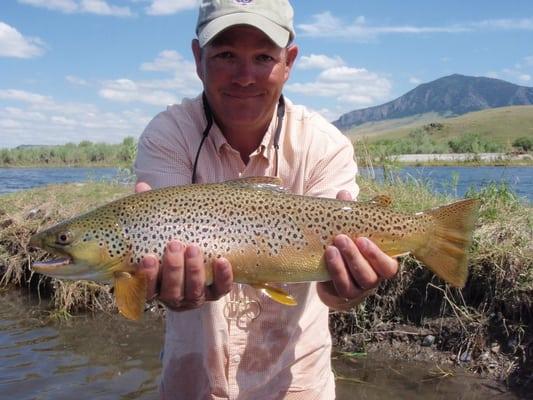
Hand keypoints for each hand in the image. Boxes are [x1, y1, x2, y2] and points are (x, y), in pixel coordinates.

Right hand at [134, 182, 233, 310]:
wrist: (205, 246)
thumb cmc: (174, 237)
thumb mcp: (161, 226)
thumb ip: (151, 211)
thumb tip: (141, 186)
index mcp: (154, 284)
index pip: (144, 289)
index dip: (146, 276)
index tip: (147, 256)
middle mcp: (173, 296)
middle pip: (171, 292)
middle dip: (173, 269)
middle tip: (174, 245)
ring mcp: (195, 296)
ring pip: (194, 292)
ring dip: (194, 272)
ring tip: (194, 248)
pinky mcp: (216, 292)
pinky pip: (221, 289)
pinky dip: (222, 277)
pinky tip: (222, 260)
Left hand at [317, 190, 398, 309]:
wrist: (329, 269)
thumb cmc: (346, 246)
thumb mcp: (348, 229)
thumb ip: (349, 214)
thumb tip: (344, 194)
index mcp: (381, 263)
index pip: (389, 266)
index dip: (378, 255)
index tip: (363, 239)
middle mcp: (373, 279)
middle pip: (371, 275)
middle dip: (356, 257)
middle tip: (342, 238)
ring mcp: (358, 289)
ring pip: (355, 283)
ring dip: (343, 264)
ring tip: (332, 248)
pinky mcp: (342, 295)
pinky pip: (341, 288)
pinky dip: (335, 272)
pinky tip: (328, 258)